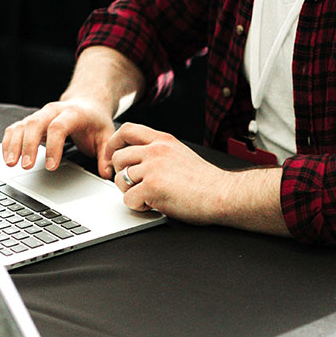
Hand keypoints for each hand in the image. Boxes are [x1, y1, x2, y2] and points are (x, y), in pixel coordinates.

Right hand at [2, 99, 115, 176]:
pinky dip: (9, 141)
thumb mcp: (107, 135)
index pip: (59, 127)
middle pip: (35, 123)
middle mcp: (54, 111)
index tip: (51, 166)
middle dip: (28, 145)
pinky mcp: (31, 121)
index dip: (53, 146)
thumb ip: (107, 154)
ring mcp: (40, 115)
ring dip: (14, 144)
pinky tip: (7, 157)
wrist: (87, 103)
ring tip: (11, 164)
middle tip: (26, 166)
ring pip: (22, 125)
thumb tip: (107, 173)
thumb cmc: (95, 121)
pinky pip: (15, 128)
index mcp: (73, 113)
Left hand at [104, 123, 232, 221]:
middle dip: (122, 175)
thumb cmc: (206, 181)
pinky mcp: (151, 188)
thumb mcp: (181, 154)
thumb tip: (137, 161)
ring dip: (130, 192)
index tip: (113, 158)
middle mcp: (156, 150)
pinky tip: (153, 205)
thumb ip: (160, 152)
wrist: (223, 195)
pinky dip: (138, 206)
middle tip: (135, 187)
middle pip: (119, 157)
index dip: (114, 144)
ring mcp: (153, 168)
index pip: (127, 130)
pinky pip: (128, 199)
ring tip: (149, 197)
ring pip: (120, 179)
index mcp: (164, 140)